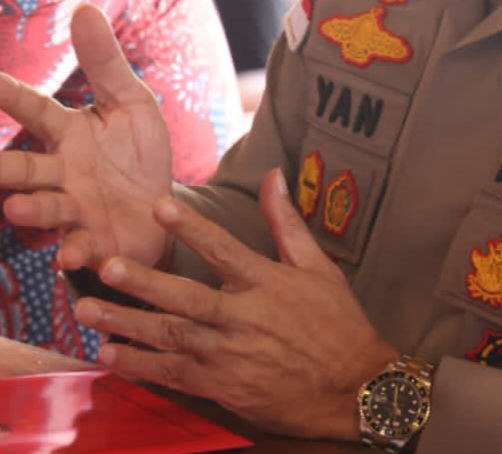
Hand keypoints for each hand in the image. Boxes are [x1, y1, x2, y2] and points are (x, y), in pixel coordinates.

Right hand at [0, 4, 172, 270]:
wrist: (161, 211)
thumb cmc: (137, 152)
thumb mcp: (130, 102)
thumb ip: (106, 62)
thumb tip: (84, 8)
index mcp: (69, 132)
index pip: (33, 109)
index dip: (6, 95)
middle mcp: (62, 172)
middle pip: (24, 167)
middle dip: (3, 167)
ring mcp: (74, 209)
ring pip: (43, 209)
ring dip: (30, 209)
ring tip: (18, 207)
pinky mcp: (94, 241)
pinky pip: (78, 248)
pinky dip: (73, 252)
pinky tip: (72, 254)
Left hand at [73, 168, 398, 439]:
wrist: (351, 387)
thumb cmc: (336, 322)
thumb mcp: (318, 266)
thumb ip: (287, 221)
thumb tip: (274, 176)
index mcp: (266, 283)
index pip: (222, 249)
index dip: (190, 227)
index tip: (160, 207)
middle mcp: (242, 318)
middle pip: (184, 297)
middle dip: (142, 282)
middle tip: (106, 265)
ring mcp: (228, 355)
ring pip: (169, 336)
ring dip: (127, 323)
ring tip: (88, 310)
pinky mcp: (221, 386)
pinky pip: (172, 374)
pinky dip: (139, 365)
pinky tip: (111, 354)